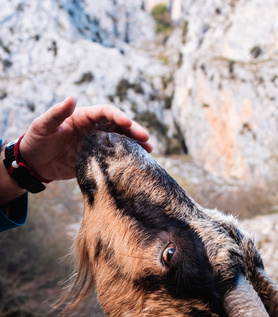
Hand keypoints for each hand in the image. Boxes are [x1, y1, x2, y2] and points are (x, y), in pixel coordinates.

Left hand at [19, 96, 152, 180]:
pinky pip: (113, 157)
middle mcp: (92, 129)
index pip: (106, 113)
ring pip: (119, 141)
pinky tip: (136, 162)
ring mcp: (95, 145)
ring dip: (134, 144)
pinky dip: (125, 158)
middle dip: (133, 131)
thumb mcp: (43, 125)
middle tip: (146, 138)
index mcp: (83, 117)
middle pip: (118, 126)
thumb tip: (72, 98)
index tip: (128, 124)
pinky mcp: (95, 160)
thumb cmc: (36, 140)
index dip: (118, 116)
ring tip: (149, 151)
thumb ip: (57, 113)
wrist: (32, 163)